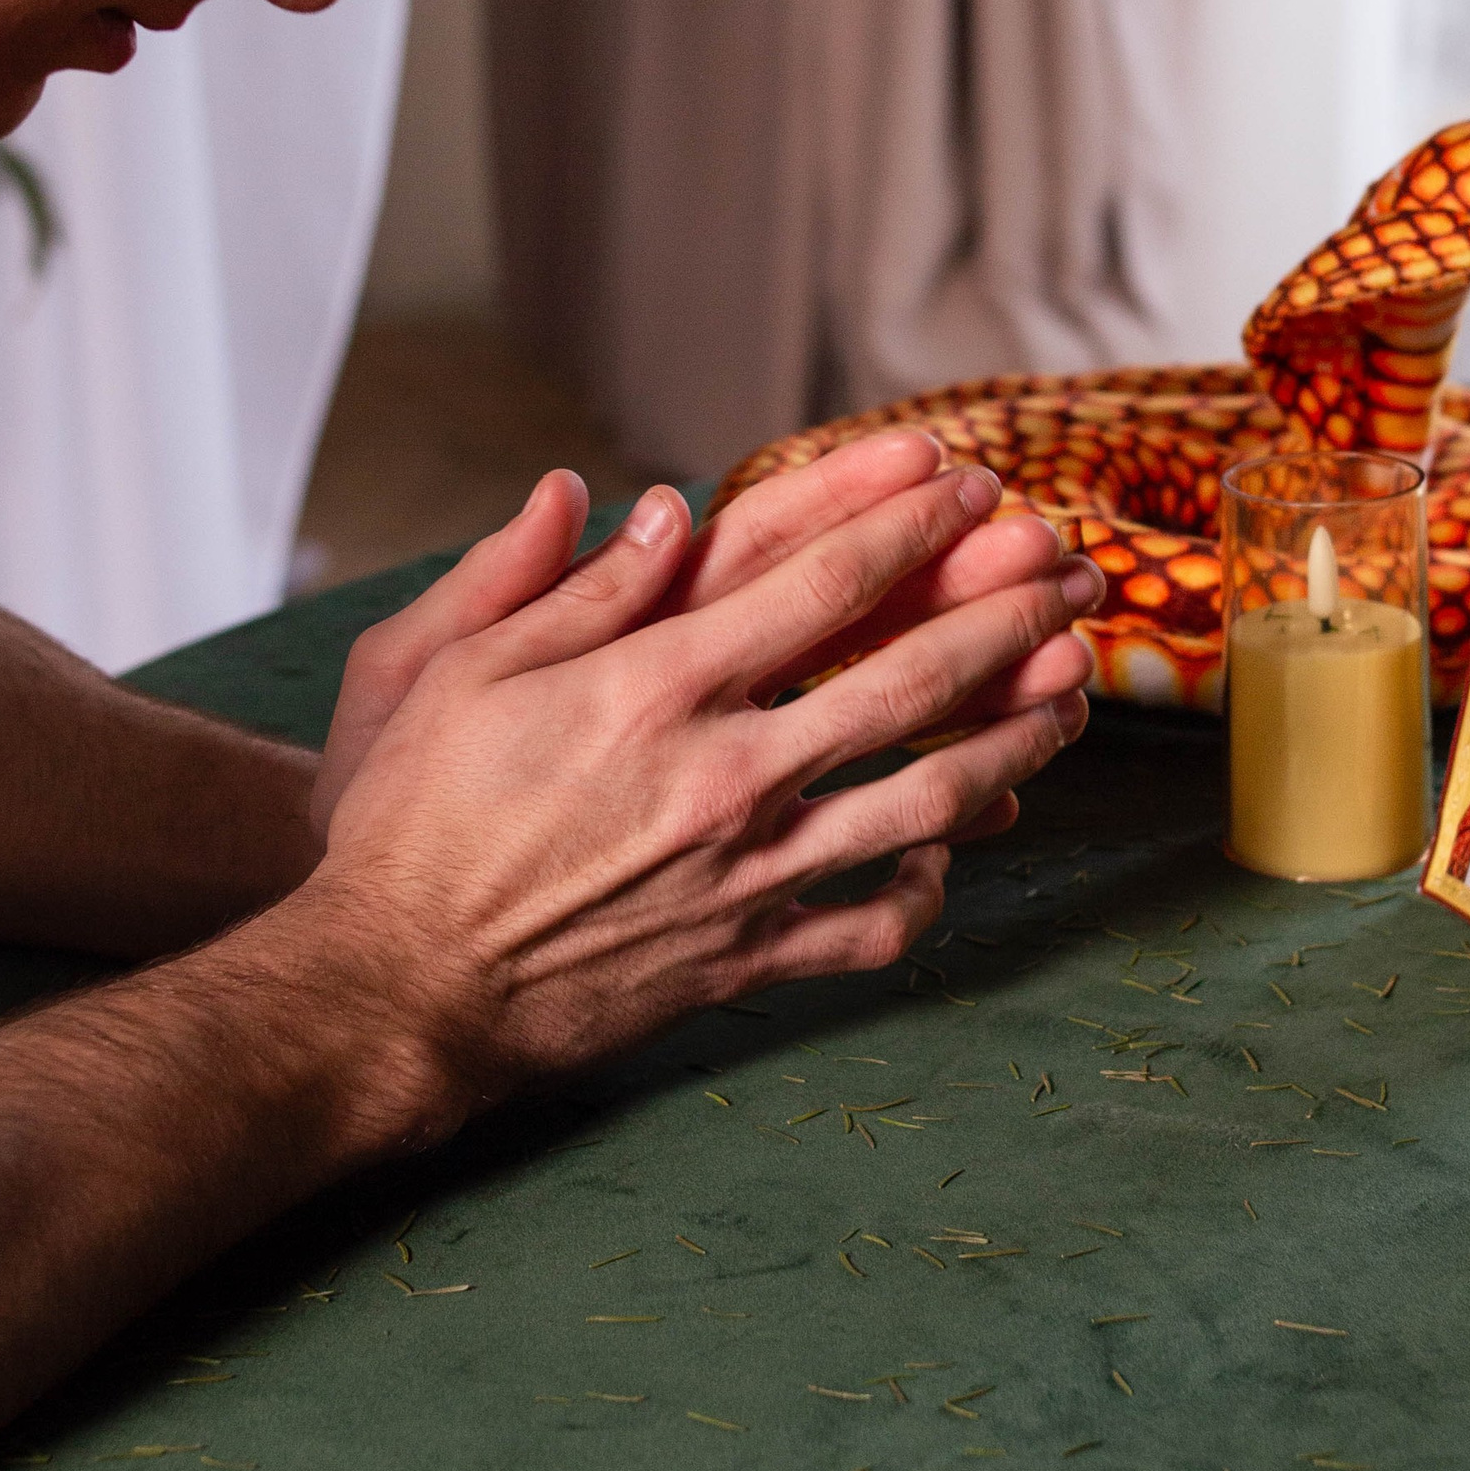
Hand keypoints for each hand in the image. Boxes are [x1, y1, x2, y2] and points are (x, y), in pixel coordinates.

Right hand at [304, 453, 1099, 1126]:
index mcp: (652, 689)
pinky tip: (956, 848)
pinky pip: (869, 925)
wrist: (395, 988)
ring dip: (1011, 739)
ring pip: (921, 803)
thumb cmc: (412, 818)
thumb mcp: (459, 669)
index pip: (818, 584)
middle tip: (1067, 573)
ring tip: (1074, 693)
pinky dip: (928, 888)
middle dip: (1000, 617)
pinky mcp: (744, 958)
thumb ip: (571, 585)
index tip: (966, 482)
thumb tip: (655, 501)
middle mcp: (720, 777)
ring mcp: (745, 875)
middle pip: (903, 685)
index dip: (904, 523)